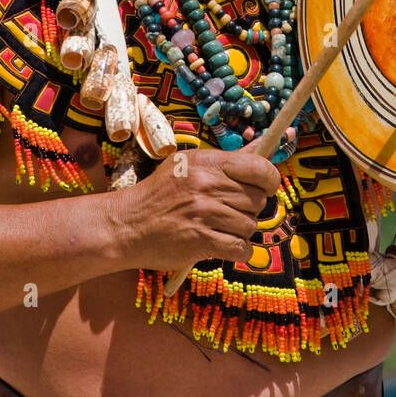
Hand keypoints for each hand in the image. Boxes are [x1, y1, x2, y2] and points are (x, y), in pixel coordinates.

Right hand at [111, 142, 280, 273]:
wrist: (126, 224)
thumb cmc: (160, 195)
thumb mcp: (190, 166)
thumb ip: (229, 160)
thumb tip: (266, 144)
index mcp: (207, 162)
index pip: (260, 167)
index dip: (269, 179)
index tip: (264, 187)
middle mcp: (207, 185)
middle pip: (258, 200)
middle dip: (248, 208)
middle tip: (227, 210)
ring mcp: (204, 213)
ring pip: (250, 225)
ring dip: (239, 231)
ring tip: (217, 227)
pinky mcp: (201, 240)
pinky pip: (241, 249)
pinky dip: (237, 251)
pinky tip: (221, 244)